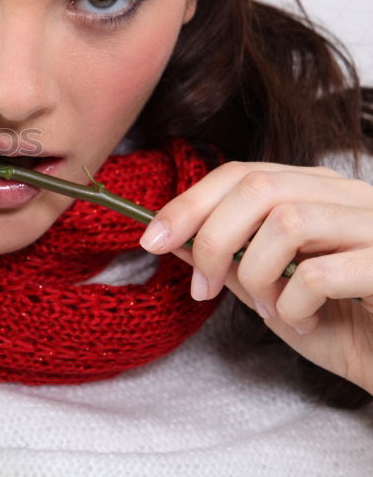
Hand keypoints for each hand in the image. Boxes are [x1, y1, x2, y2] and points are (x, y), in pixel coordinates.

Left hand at [140, 161, 372, 393]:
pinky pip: (321, 272)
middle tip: (202, 288)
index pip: (241, 174)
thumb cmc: (341, 325)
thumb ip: (227, 259)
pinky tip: (302, 323)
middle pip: (257, 187)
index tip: (150, 240)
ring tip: (270, 311)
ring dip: (257, 274)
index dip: (188, 204)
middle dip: (212, 238)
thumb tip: (167, 234)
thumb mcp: (269, 290)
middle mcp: (349, 196)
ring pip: (286, 221)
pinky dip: (293, 303)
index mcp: (317, 192)